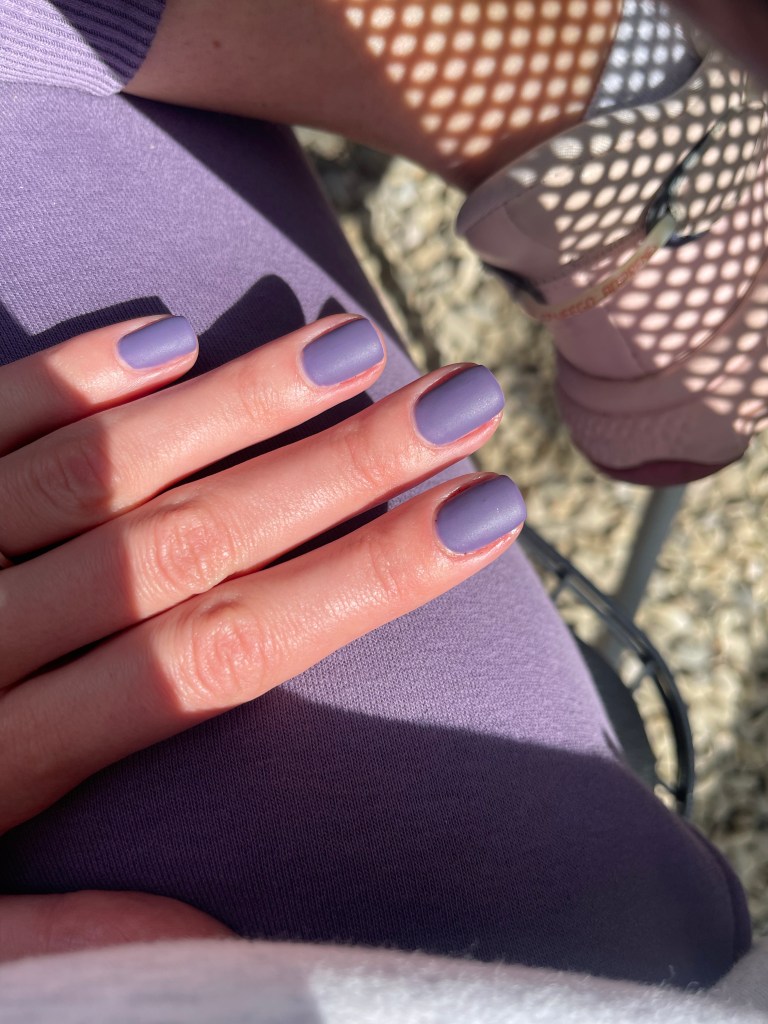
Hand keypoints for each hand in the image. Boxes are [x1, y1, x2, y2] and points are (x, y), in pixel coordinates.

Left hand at [0, 312, 524, 958]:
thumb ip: (51, 939)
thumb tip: (207, 927)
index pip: (218, 655)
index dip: (360, 585)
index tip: (478, 519)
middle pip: (189, 543)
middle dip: (341, 473)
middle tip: (460, 403)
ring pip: (101, 471)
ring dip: (236, 406)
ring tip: (356, 352)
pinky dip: (66, 379)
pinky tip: (166, 337)